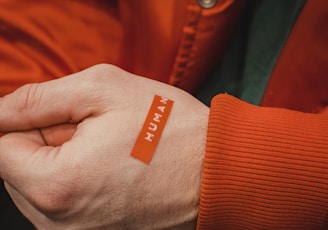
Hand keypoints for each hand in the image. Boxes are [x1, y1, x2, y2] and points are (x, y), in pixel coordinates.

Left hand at [0, 64, 208, 228]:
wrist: (215, 169)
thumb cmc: (170, 129)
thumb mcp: (102, 90)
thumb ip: (37, 99)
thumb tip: (0, 111)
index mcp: (57, 185)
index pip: (0, 146)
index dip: (30, 120)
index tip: (65, 114)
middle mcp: (61, 223)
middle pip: (20, 168)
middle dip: (49, 140)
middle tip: (97, 129)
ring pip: (42, 183)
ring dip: (65, 158)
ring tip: (110, 148)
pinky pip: (65, 198)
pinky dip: (79, 176)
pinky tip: (113, 166)